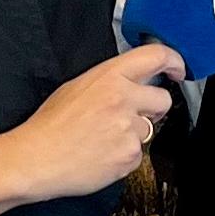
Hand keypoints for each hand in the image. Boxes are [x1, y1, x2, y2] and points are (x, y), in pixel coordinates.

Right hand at [10, 42, 181, 199]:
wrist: (35, 159)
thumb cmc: (49, 126)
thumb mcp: (76, 87)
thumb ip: (110, 81)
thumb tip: (131, 83)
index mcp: (109, 76)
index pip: (155, 56)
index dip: (174, 61)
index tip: (178, 69)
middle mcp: (124, 99)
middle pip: (164, 99)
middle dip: (152, 109)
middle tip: (130, 117)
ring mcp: (129, 129)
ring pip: (149, 130)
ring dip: (132, 136)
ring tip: (102, 140)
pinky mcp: (129, 156)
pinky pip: (138, 155)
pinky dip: (123, 157)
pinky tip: (101, 155)